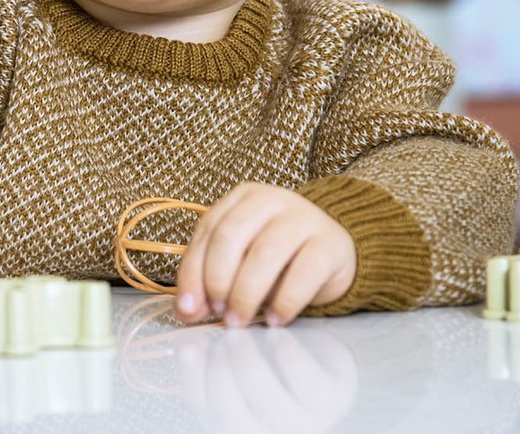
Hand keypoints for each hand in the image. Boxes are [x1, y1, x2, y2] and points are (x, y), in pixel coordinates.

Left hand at [173, 182, 355, 327]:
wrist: (332, 252)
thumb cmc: (277, 258)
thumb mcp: (239, 262)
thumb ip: (209, 281)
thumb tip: (187, 310)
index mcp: (241, 198)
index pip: (208, 231)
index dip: (193, 272)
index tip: (189, 307)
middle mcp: (271, 200)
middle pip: (231, 237)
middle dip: (218, 281)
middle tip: (220, 312)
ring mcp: (303, 218)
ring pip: (265, 254)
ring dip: (246, 294)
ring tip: (240, 320)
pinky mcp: (329, 244)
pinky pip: (304, 272)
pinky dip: (285, 301)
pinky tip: (275, 319)